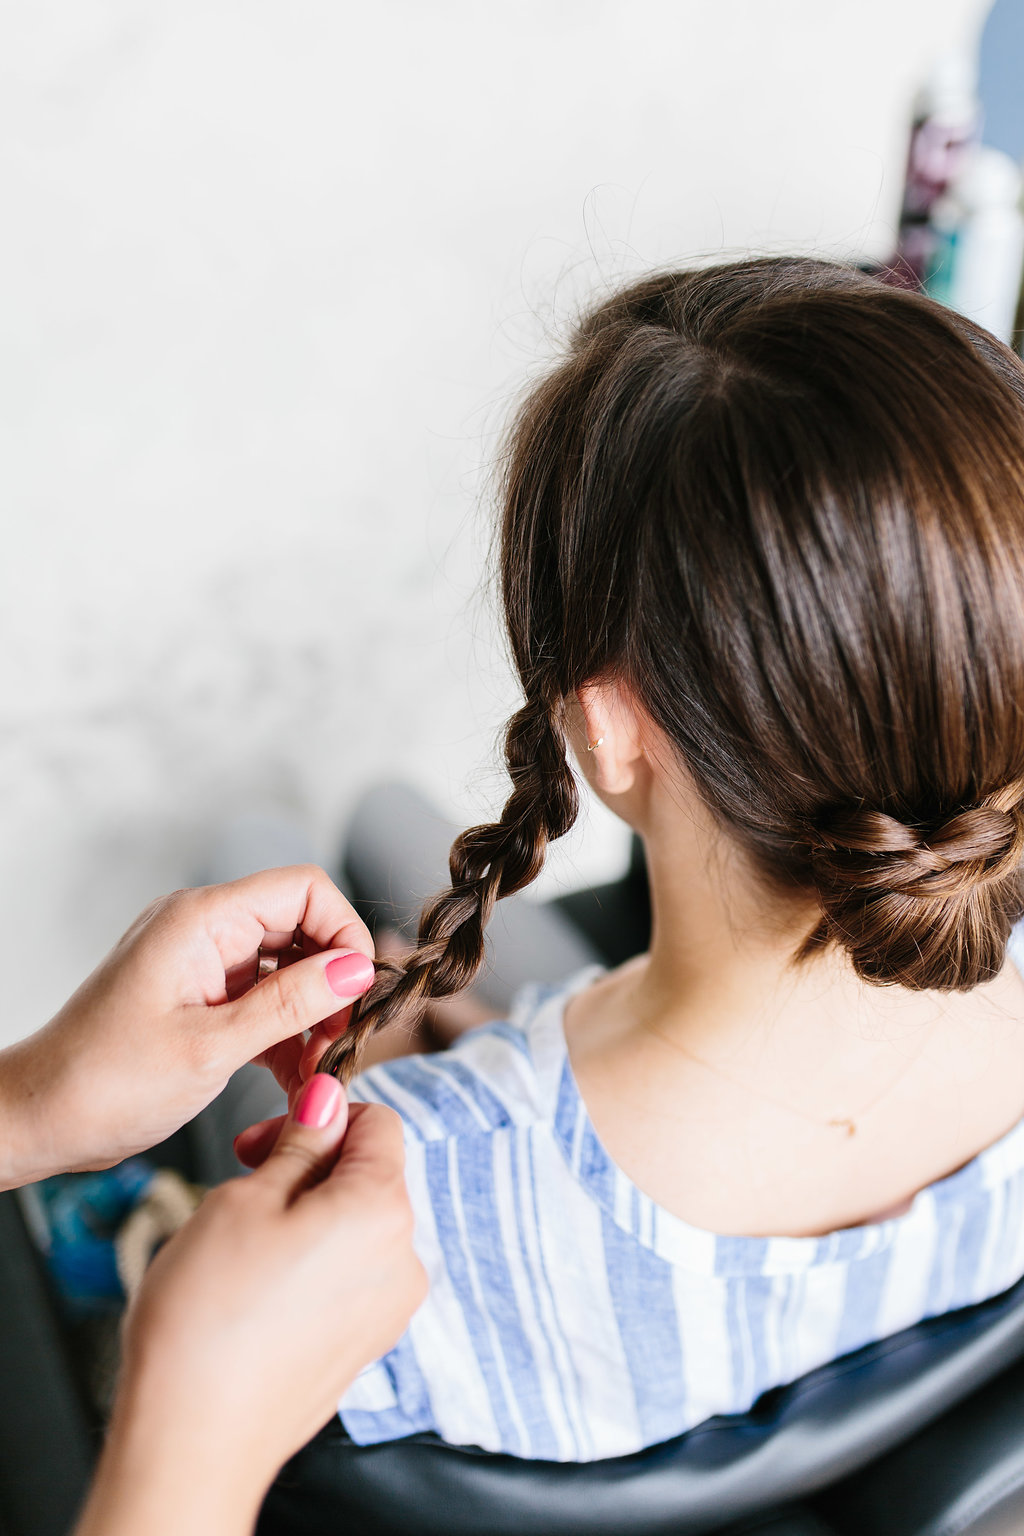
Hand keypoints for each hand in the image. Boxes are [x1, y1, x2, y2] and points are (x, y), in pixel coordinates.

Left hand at [0, 866, 375, 1187]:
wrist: (39, 1119)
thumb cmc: (104, 1083)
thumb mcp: (211, 1049)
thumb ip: (290, 1005)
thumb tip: (357, 971)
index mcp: (201, 920)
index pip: (304, 889)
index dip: (343, 934)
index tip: (357, 993)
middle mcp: (204, 929)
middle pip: (302, 930)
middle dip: (332, 986)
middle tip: (339, 1045)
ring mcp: (201, 963)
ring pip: (288, 971)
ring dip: (310, 1019)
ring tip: (315, 1073)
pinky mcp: (199, 998)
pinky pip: (262, 1001)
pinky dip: (283, 1037)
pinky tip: (293, 1082)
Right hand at [75, 1078, 425, 1535]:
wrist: (191, 1441)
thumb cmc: (207, 1322)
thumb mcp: (245, 1200)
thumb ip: (299, 1143)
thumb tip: (328, 1100)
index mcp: (382, 1211)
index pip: (379, 1123)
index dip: (320, 1116)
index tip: (267, 1138)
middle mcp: (402, 1260)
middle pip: (370, 1175)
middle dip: (310, 1166)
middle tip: (243, 1182)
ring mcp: (388, 1309)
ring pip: (355, 1225)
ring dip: (307, 1214)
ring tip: (242, 1243)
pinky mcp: (364, 1344)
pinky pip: (348, 1275)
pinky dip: (311, 1262)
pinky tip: (257, 1286)